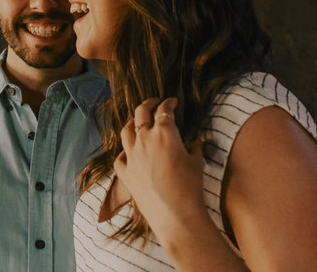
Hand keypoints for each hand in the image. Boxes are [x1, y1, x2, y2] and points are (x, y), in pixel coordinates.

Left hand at [115, 97, 211, 244]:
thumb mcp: (197, 161)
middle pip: (141, 113)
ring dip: (132, 123)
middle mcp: (145, 140)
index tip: (172, 101)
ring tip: (137, 121)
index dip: (168, 103)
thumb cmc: (191, 188)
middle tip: (154, 102)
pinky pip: (119, 158)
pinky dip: (123, 152)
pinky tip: (128, 152)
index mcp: (164, 133)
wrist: (177, 216)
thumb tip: (193, 143)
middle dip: (148, 104)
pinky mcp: (126, 174)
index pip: (164, 110)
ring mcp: (132, 157)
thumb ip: (193, 147)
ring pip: (126, 131)